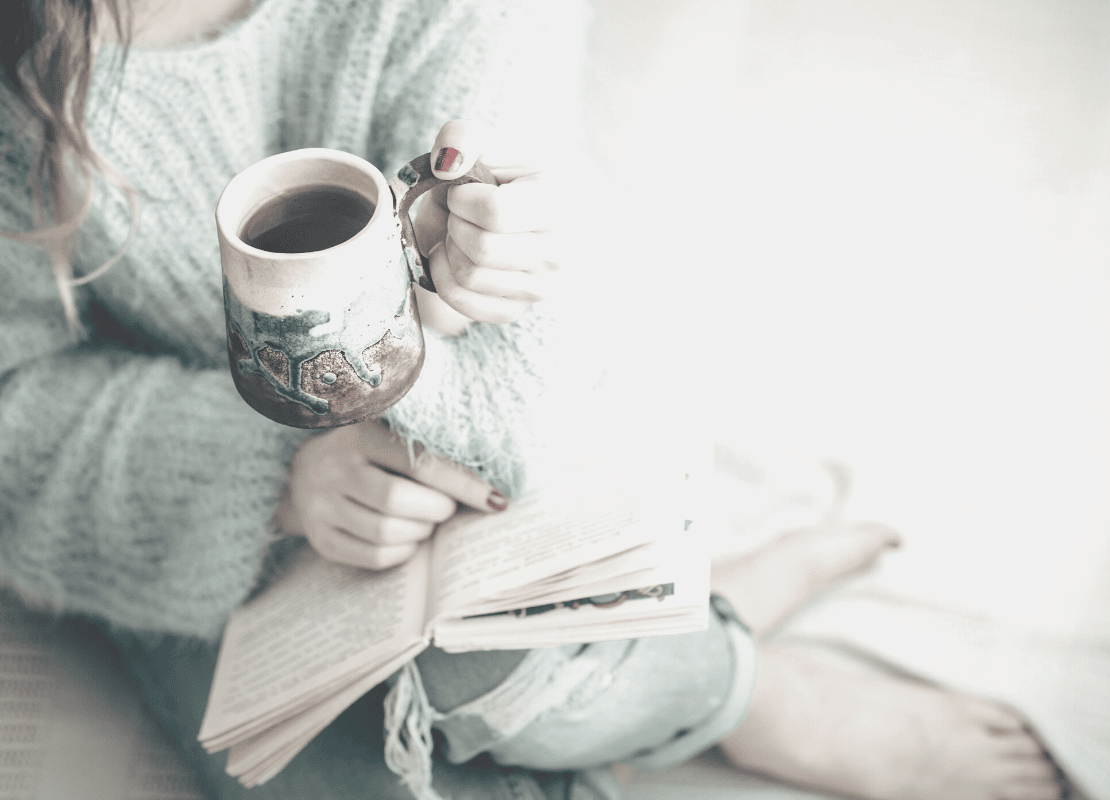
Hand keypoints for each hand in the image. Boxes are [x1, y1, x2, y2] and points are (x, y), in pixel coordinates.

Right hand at [276, 419, 507, 569]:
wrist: (305, 472)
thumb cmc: (370, 454)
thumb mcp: (390, 437)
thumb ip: (430, 453)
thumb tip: (490, 489)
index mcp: (361, 436)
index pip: (420, 463)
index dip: (462, 485)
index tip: (497, 500)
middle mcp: (336, 469)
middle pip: (398, 501)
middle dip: (436, 510)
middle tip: (446, 508)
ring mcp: (323, 506)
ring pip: (386, 533)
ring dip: (420, 532)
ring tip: (426, 521)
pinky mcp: (321, 538)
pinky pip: (373, 557)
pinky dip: (402, 553)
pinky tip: (408, 540)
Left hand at [413, 119, 563, 327]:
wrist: (520, 215)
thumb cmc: (501, 177)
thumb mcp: (488, 145)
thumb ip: (462, 138)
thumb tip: (446, 165)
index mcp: (562, 203)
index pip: (495, 213)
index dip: (463, 198)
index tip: (464, 190)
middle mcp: (561, 252)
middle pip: (481, 248)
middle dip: (455, 224)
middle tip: (460, 213)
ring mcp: (541, 288)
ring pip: (469, 276)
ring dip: (449, 248)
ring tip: (460, 231)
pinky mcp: (514, 310)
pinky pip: (461, 301)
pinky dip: (442, 274)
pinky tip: (452, 254)